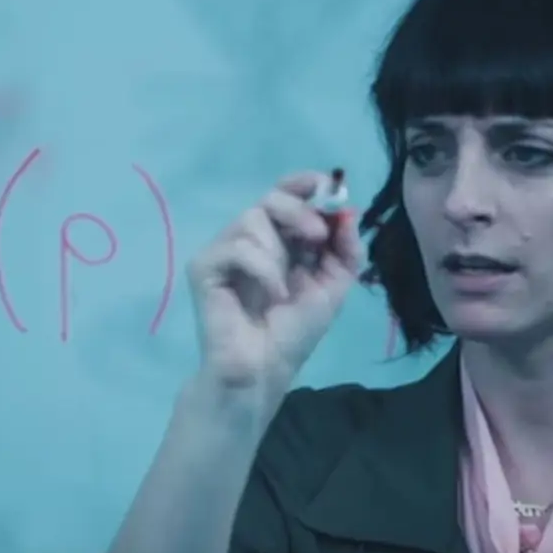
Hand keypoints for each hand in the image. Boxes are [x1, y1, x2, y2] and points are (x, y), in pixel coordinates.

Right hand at [186, 171, 362, 393]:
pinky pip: (237, 247)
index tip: (327, 186)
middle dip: (299, 212)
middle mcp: (250, 238)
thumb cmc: (294, 332)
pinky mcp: (204, 266)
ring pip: (252, 219)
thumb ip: (345, 249)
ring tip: (282, 291)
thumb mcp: (334, 287)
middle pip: (270, 198)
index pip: (285, 193)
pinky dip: (262, 270)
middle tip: (316, 237)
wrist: (264, 369)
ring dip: (278, 254)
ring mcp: (224, 250)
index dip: (304, 183)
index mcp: (280, 239)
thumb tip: (347, 211)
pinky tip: (270, 295)